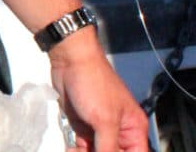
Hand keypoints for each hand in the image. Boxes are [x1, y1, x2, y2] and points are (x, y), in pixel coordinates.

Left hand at [49, 29, 148, 151]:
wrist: (69, 61)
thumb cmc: (93, 80)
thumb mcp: (104, 120)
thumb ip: (108, 147)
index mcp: (133, 128)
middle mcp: (119, 130)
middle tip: (87, 151)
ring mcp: (100, 127)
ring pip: (98, 151)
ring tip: (74, 150)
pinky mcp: (83, 124)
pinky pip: (83, 146)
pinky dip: (76, 150)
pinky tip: (70, 149)